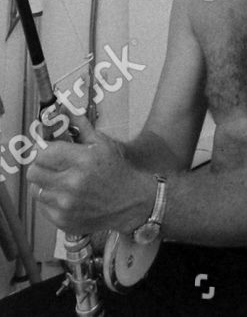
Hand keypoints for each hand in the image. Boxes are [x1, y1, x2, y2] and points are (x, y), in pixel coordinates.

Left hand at [28, 115, 150, 233]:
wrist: (130, 202)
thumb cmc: (116, 170)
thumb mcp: (101, 143)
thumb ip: (80, 125)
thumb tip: (63, 108)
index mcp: (82, 160)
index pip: (43, 153)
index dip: (42, 149)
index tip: (46, 148)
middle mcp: (72, 184)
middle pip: (34, 172)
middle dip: (40, 165)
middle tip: (50, 163)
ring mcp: (66, 205)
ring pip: (36, 190)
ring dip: (44, 183)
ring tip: (59, 179)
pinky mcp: (63, 221)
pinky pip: (43, 207)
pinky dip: (50, 199)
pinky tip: (65, 194)